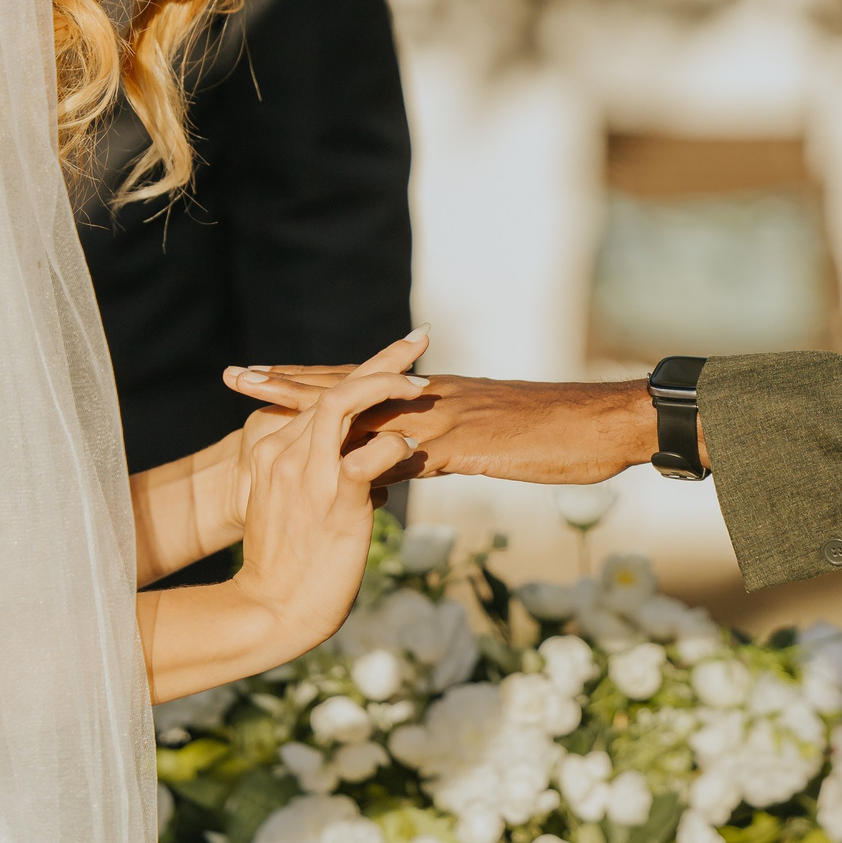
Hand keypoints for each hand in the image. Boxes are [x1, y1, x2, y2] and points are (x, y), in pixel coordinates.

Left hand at [224, 366, 661, 486]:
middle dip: (288, 384)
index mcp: (434, 396)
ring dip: (312, 408)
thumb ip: (437, 447)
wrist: (606, 425)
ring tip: (262, 404)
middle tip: (235, 377)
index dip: (307, 381)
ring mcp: (448, 418)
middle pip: (346, 387)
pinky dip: (372, 456)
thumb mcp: (485, 441)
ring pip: (367, 409)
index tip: (258, 378)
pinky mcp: (469, 444)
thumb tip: (397, 463)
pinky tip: (337, 465)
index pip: (357, 384)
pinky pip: (411, 450)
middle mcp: (433, 397)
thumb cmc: (557, 434)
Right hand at [230, 343, 426, 657]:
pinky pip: (367, 456)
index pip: (322, 393)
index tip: (399, 348)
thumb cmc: (291, 562)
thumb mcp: (301, 504)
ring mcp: (307, 474)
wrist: (272, 609)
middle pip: (335, 388)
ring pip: (343, 405)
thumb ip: (327, 474)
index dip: (362, 368)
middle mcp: (287, 452)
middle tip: (420, 340)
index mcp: (276, 448)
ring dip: (385, 388)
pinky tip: (413, 445)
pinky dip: (394, 445)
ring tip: (421, 385)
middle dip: (381, 360)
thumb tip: (376, 462)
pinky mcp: (333, 500)